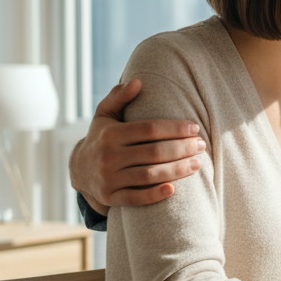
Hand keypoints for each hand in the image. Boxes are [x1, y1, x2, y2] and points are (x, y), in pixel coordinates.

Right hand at [70, 79, 204, 214]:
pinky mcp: (110, 197)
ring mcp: (108, 179)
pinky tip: (174, 189)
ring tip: (197, 164)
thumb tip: (138, 82)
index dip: (175, 128)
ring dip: (177, 170)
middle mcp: (108, 156)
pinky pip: (136, 198)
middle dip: (182, 148)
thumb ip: (119, 97)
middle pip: (154, 152)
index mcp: (110, 134)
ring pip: (150, 175)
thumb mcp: (105, 115)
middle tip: (201, 145)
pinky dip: (155, 195)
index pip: (150, 129)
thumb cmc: (102, 137)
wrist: (79, 169)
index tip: (195, 127)